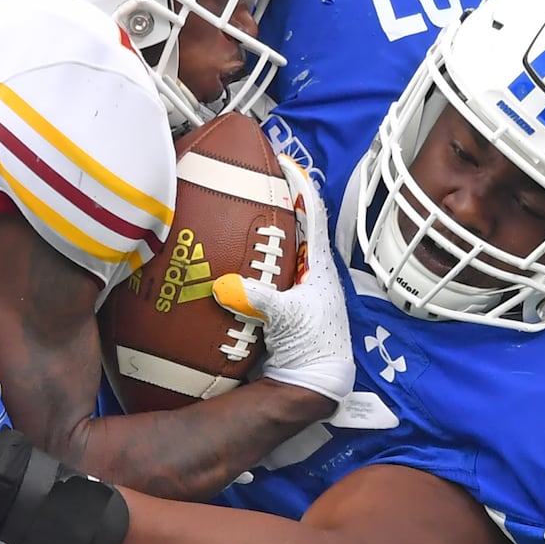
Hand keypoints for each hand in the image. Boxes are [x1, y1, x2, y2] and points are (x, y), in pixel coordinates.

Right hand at [212, 156, 354, 403]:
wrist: (315, 381)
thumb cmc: (313, 346)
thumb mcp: (287, 318)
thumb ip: (258, 298)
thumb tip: (225, 285)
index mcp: (319, 265)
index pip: (313, 214)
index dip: (301, 185)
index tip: (285, 162)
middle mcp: (309, 271)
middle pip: (293, 228)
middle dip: (275, 205)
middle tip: (251, 184)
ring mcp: (296, 288)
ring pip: (278, 251)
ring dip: (260, 236)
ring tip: (234, 215)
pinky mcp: (282, 305)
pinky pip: (263, 276)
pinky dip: (247, 266)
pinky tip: (226, 264)